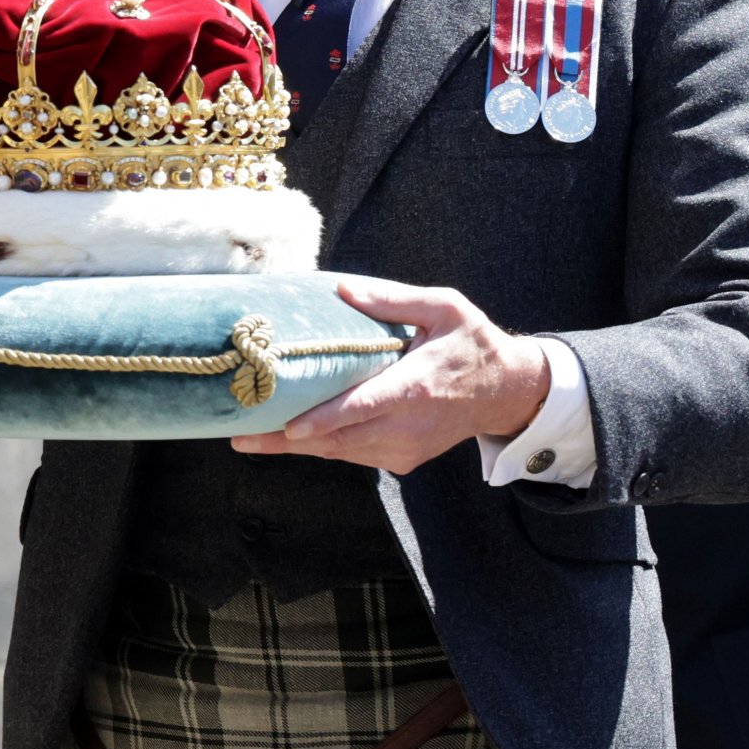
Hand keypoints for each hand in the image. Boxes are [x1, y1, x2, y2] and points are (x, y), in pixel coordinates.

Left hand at [231, 277, 550, 474]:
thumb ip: (393, 300)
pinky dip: (324, 447)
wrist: (507, 392)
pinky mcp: (404, 460)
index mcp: (416, 385)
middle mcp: (409, 424)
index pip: (362, 408)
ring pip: (342, 452)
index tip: (290, 427)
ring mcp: (406, 447)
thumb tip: (343, 289)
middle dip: (287, 440)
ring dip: (298, 448)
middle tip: (240, 437)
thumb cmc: (472, 342)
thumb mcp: (443, 307)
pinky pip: (355, 455)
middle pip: (339, 439)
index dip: (324, 420)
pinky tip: (291, 437)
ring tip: (251, 438)